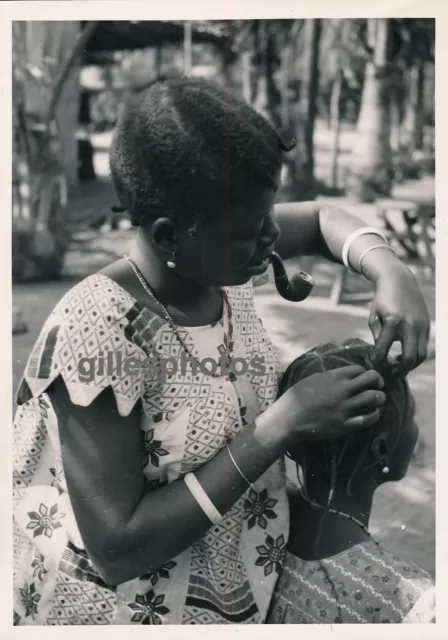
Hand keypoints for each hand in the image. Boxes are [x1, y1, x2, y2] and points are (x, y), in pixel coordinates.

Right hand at [269, 366, 385, 446]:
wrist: (289, 419)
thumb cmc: (296, 397)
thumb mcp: (312, 379)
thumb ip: (329, 376)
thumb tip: (342, 376)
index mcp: (334, 377)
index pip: (360, 369)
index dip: (365, 372)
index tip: (365, 377)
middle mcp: (343, 390)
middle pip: (371, 380)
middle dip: (378, 381)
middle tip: (378, 385)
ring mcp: (345, 408)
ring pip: (373, 398)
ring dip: (379, 397)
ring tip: (378, 399)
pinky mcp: (345, 425)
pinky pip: (367, 419)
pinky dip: (374, 415)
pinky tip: (374, 413)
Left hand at [369, 266, 429, 373]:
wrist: (399, 280)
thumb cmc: (382, 299)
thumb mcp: (374, 316)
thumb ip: (377, 336)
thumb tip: (381, 354)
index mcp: (392, 322)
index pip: (383, 350)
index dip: (377, 361)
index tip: (374, 365)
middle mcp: (410, 325)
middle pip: (409, 358)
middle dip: (400, 370)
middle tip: (391, 374)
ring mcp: (421, 325)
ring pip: (421, 355)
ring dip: (411, 365)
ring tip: (399, 366)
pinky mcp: (427, 325)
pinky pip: (424, 345)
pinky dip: (416, 354)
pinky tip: (405, 355)